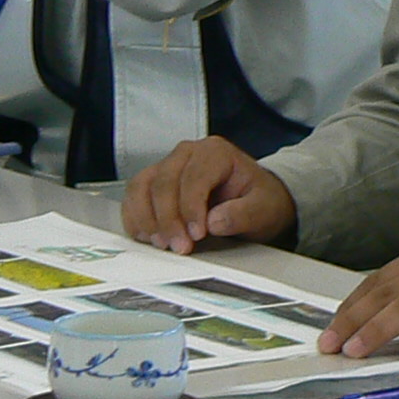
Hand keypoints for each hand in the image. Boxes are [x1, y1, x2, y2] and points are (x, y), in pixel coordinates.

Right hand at [122, 135, 297, 254]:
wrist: (254, 201)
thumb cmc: (259, 200)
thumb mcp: (264, 208)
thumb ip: (244, 214)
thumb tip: (215, 221)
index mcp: (215, 152)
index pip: (194, 177)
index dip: (191, 207)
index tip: (197, 235)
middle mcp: (187, 153)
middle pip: (164, 181)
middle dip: (168, 218)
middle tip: (180, 246)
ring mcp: (168, 165)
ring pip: (143, 186)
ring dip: (147, 218)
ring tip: (162, 243)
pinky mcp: (154, 181)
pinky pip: (135, 195)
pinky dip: (135, 216)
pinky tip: (147, 235)